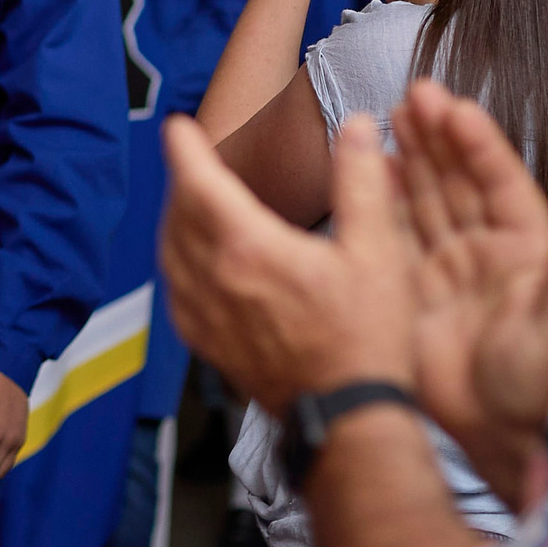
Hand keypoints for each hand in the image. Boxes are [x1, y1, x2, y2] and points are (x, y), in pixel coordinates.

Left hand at [160, 117, 414, 413]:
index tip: (177, 127)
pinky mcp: (205, 343)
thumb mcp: (378, 252)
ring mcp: (203, 315)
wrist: (348, 419)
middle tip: (195, 157)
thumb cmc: (366, 341)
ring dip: (177, 217)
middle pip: (178, 213)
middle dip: (183, 178)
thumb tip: (360, 129)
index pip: (198, 183)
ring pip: (169, 250)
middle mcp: (213, 281)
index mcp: (248, 250)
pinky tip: (196, 256)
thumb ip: (363, 182)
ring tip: (194, 198)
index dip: (185, 149)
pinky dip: (177, 259)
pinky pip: (174, 287)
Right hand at [389, 80, 547, 502]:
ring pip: (428, 198)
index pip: (501, 184)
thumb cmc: (538, 389)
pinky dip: (384, 199)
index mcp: (527, 251)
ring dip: (413, 157)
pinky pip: (395, 232)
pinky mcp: (413, 286)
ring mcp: (448, 265)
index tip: (457, 109)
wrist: (497, 438)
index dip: (480, 146)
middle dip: (439, 136)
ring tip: (392, 117)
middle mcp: (486, 249)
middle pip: (459, 180)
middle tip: (416, 94)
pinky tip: (373, 169)